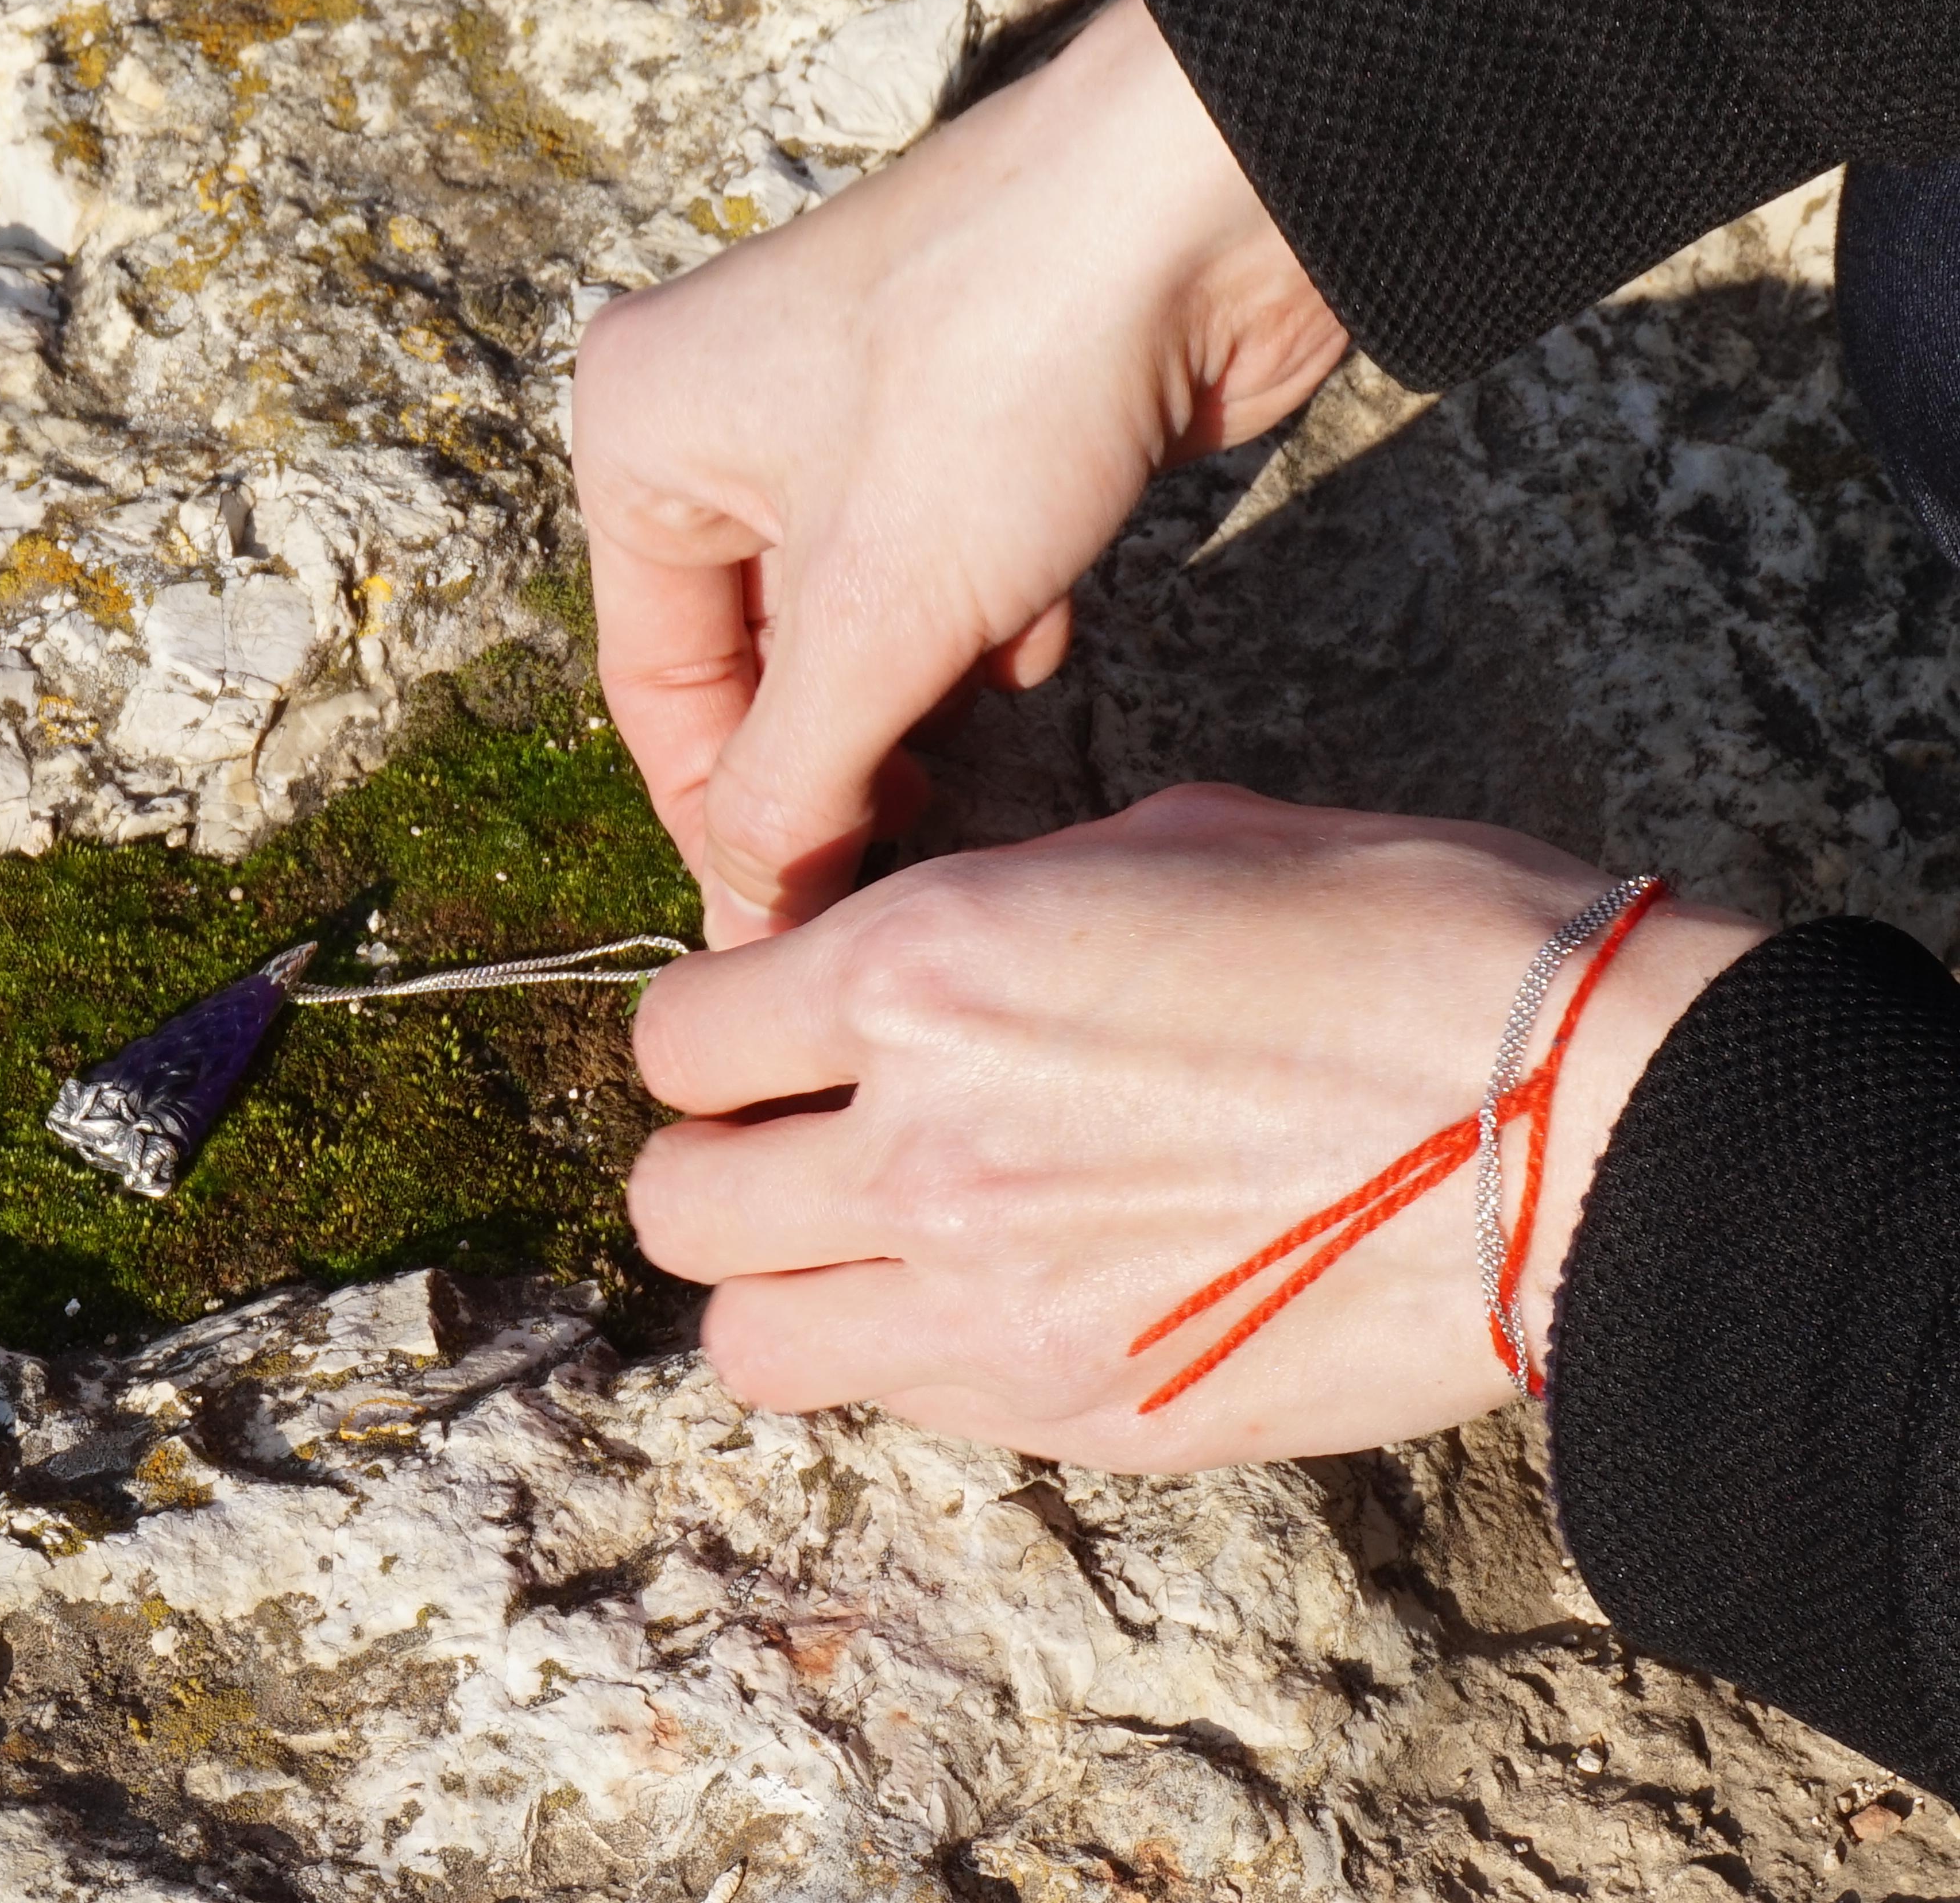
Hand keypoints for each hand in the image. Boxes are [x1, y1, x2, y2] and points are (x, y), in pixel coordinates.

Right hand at [573, 0, 1348, 946]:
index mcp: (641, 435)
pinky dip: (987, 624)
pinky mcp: (972, 418)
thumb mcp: (872, 622)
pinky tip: (1039, 632)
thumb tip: (748, 927)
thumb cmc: (1000, 375)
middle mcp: (724, 411)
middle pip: (754, 659)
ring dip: (918, 700)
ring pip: (858, 622)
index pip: (657, 686)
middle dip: (832, 760)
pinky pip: (945, 571)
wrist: (1203, 201)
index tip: (790, 932)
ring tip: (973, 766)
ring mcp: (851, 408)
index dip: (723, 822)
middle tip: (898, 868)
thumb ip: (793, 789)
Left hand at [626, 787, 1768, 1470]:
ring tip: (863, 1249)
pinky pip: (890, 1406)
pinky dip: (896, 1361)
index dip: (714, 1033)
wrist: (1581, 1126)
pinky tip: (985, 1302)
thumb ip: (988, 912)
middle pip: (676, 1205)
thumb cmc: (1400, 941)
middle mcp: (917, 1151)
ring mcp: (986, 1305)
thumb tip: (913, 958)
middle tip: (799, 1145)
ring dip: (780, 1290)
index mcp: (922, 975)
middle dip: (719, 1168)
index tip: (769, 1033)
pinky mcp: (1073, 1412)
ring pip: (744, 1343)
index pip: (677, 1037)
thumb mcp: (1163, 845)